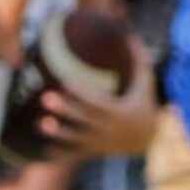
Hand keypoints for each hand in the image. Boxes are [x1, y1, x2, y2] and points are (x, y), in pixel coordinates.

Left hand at [33, 40, 157, 158]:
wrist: (147, 138)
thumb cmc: (143, 103)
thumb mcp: (146, 83)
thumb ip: (139, 61)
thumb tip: (131, 35)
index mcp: (118, 111)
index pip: (96, 102)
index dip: (81, 93)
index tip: (64, 82)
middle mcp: (107, 128)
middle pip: (82, 119)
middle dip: (64, 109)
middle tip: (45, 97)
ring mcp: (99, 142)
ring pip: (76, 138)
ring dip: (58, 133)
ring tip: (41, 124)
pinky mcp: (93, 151)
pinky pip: (75, 154)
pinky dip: (60, 154)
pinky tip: (43, 151)